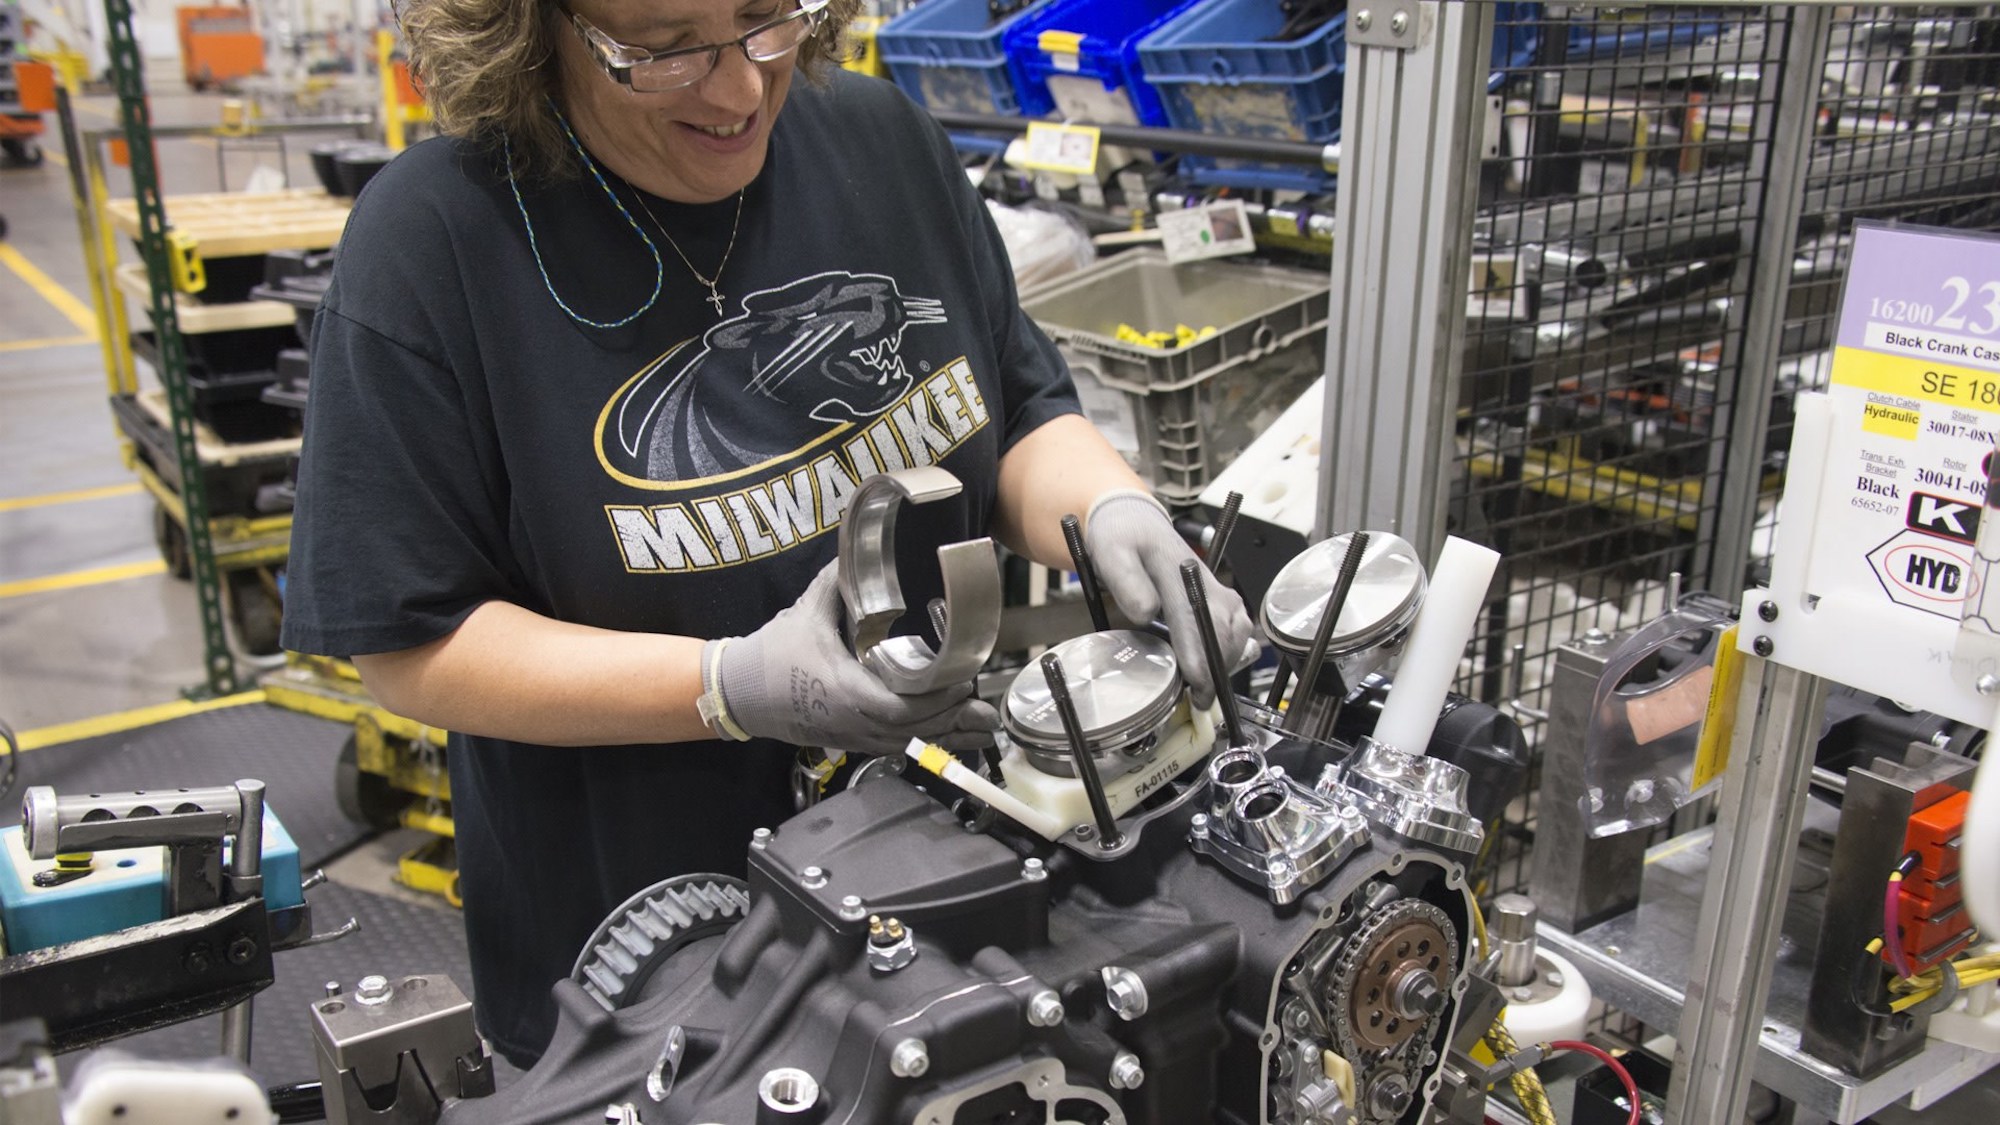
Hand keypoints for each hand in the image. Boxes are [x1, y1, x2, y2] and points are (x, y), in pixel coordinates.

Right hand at [704, 562, 999, 754]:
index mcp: (842, 688)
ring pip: (906, 743)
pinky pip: (894, 747)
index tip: (962, 682)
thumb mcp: (807, 611)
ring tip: (980, 724)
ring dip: (944, 735)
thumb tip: (858, 551)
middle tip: (981, 702)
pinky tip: (951, 736)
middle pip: (912, 730)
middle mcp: (850, 719)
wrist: (740, 691)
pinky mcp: (850, 740)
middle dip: (950, 719)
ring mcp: (851, 734)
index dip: (935, 701)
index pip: (898, 707)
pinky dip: (925, 742)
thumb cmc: (772, 652)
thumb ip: (838, 582)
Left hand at [1085, 490, 1257, 708]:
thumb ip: (1126, 582)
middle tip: (1201, 698)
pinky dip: (1232, 647)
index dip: (1197, 653)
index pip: (1192, 616)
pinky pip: (1237, 623)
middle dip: (1216, 666)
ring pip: (1237, 626)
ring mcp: (1213, 585)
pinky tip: (1216, 663)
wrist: (1132, 520)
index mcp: (1175, 568)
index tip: (1197, 683)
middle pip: (1223, 626)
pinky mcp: (1216, 593)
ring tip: (1207, 687)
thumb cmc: (1120, 538)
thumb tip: (1145, 613)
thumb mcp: (1110, 553)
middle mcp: (1201, 577)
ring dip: (1227, 658)